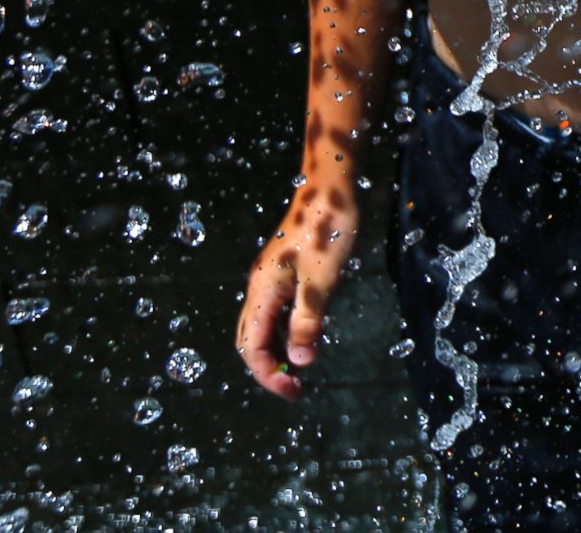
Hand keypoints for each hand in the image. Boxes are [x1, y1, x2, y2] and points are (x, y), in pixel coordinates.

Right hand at [234, 188, 357, 401]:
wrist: (330, 188)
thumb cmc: (327, 231)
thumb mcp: (322, 282)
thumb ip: (308, 322)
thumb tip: (299, 362)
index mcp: (263, 292)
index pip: (252, 347)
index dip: (268, 375)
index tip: (293, 392)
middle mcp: (260, 288)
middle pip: (250, 340)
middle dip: (268, 368)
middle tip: (295, 388)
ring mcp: (271, 279)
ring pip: (264, 326)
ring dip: (277, 351)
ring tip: (300, 370)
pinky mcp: (285, 272)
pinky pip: (278, 311)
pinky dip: (287, 332)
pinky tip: (307, 338)